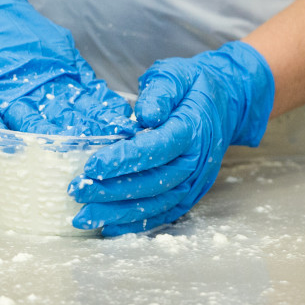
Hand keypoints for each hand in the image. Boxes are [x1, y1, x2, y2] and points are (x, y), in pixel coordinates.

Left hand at [68, 41, 274, 235]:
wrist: (226, 102)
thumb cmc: (192, 87)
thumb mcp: (175, 75)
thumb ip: (160, 92)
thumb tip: (146, 114)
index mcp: (191, 129)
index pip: (156, 148)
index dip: (123, 159)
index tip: (91, 165)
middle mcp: (196, 161)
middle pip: (153, 182)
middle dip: (111, 190)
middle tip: (77, 191)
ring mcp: (195, 181)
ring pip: (156, 203)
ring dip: (119, 214)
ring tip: (84, 217)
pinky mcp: (190, 193)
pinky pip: (164, 213)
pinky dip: (136, 224)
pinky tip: (108, 228)